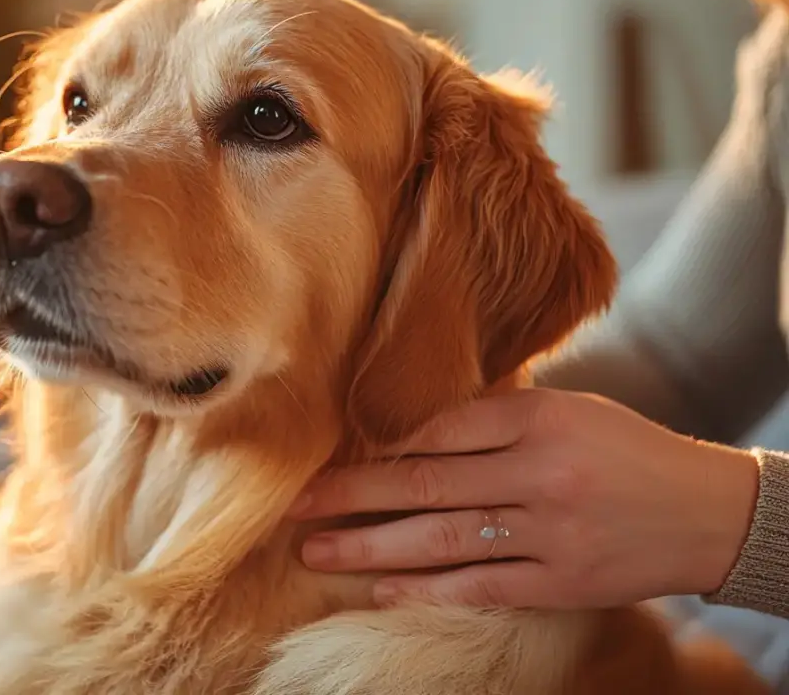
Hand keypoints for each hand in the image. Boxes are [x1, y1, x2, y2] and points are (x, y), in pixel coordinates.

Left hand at [290, 389, 759, 609]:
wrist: (708, 512)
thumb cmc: (624, 450)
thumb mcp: (566, 410)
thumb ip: (495, 415)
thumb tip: (406, 423)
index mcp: (538, 418)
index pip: (435, 427)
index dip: (372, 444)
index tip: (323, 454)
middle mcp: (539, 473)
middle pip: (423, 482)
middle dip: (349, 494)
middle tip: (294, 505)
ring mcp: (549, 532)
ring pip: (440, 539)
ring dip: (370, 548)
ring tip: (316, 552)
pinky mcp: (561, 583)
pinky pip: (480, 587)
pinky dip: (426, 591)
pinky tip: (380, 591)